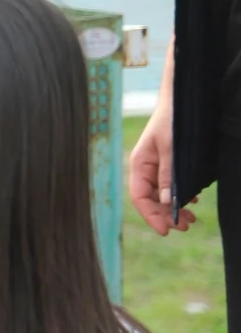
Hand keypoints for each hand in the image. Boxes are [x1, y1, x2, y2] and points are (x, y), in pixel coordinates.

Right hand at [129, 102, 194, 234]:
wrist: (181, 100)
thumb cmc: (172, 121)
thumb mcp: (171, 149)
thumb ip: (168, 176)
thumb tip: (165, 203)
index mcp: (140, 165)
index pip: (139, 197)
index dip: (150, 216)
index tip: (165, 231)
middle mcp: (146, 168)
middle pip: (151, 200)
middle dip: (166, 215)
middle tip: (186, 226)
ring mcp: (157, 167)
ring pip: (161, 195)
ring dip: (174, 208)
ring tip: (192, 219)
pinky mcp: (168, 164)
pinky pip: (170, 186)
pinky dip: (181, 196)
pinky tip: (193, 199)